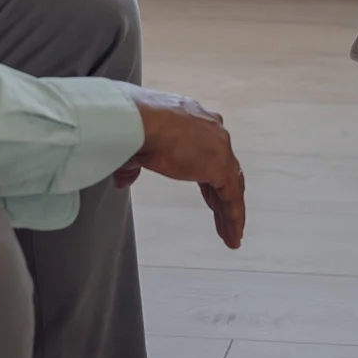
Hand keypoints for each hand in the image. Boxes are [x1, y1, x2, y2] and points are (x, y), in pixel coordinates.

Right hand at [126, 87, 246, 248]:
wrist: (140, 120)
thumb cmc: (134, 124)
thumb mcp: (133, 146)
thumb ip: (133, 165)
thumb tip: (123, 180)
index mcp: (193, 121)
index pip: (205, 153)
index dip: (206, 176)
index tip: (208, 192)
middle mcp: (211, 131)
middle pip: (223, 171)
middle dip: (221, 197)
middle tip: (223, 218)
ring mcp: (219, 148)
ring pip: (231, 187)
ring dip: (230, 214)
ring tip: (231, 236)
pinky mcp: (221, 167)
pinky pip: (232, 199)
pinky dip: (234, 219)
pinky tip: (233, 237)